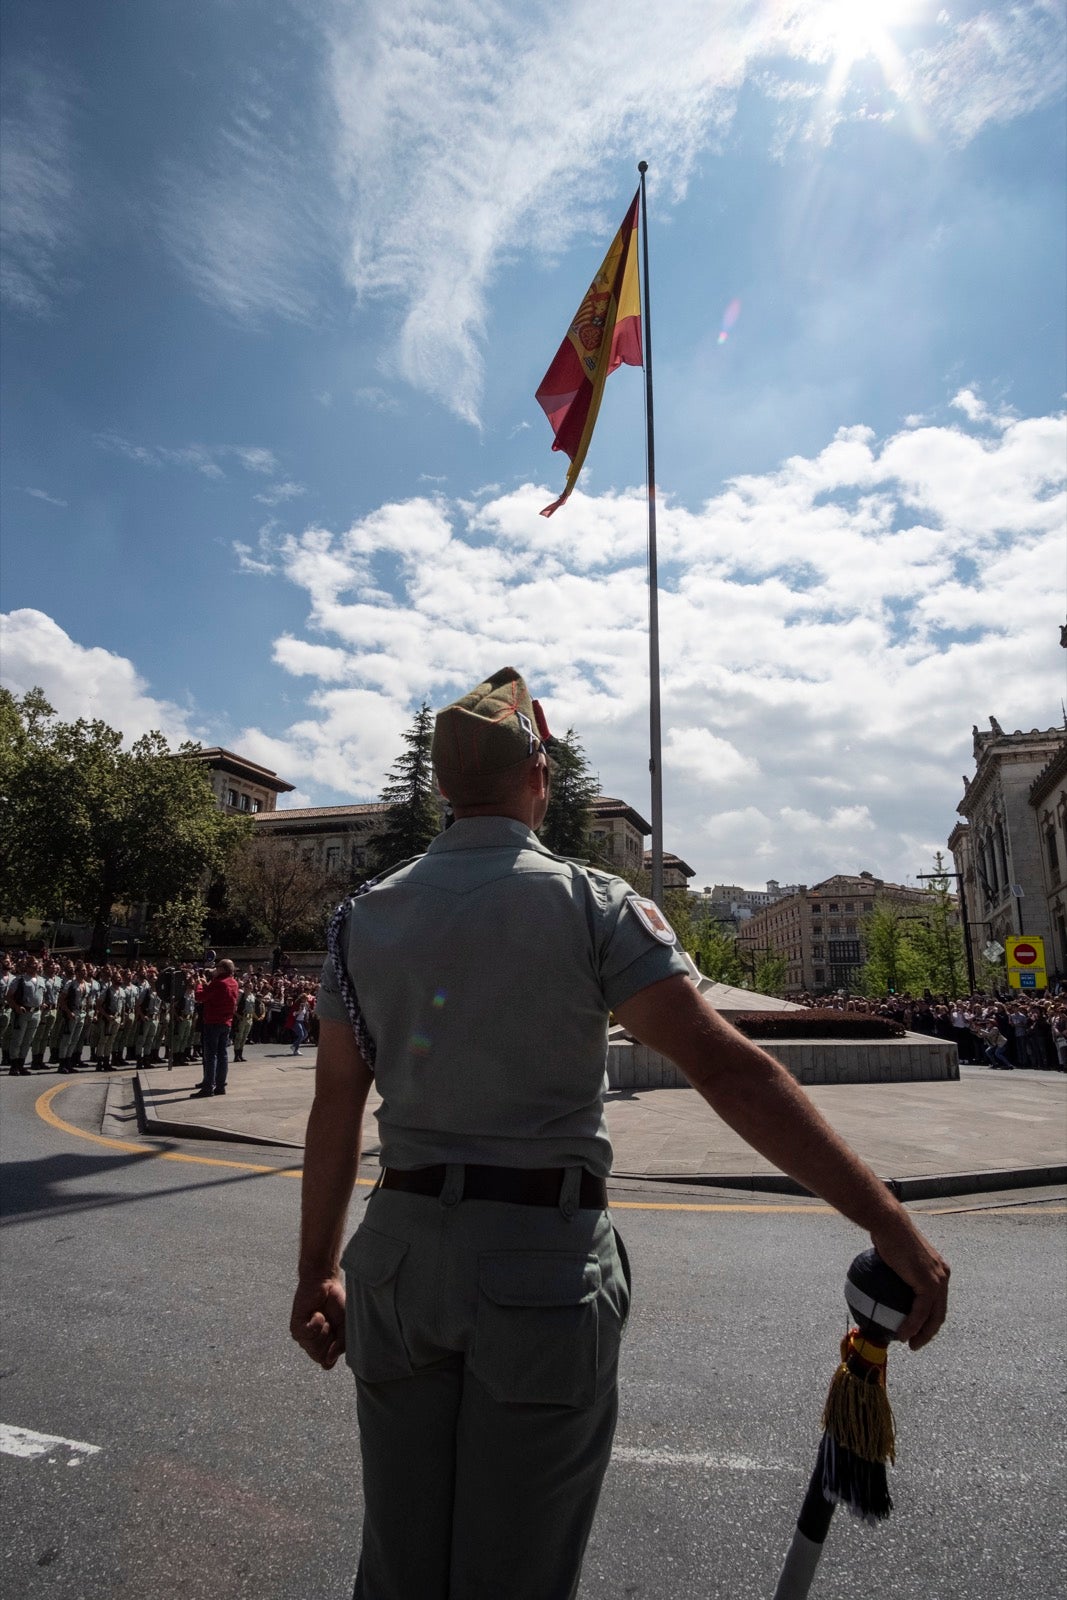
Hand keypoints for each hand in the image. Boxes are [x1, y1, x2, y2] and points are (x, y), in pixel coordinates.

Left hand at [290, 1274, 345, 1369]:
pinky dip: (316, 1323)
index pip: (327, 1363)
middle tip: (331, 1322)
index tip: (338, 1331)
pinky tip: (317, 1313)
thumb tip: (328, 1362)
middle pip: (320, 1357)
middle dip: (329, 1339)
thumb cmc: (336, 1304)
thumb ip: (341, 1345)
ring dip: (324, 1329)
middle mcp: (312, 1345)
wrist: (326, 1283)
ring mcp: (303, 1338)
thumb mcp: (346, 1326)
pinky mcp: (296, 1328)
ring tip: (324, 1316)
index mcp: (325, 1347)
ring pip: (313, 1348)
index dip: (334, 1350)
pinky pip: (307, 1334)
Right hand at [869, 1218, 949, 1351]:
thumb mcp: (897, 1256)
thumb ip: (898, 1271)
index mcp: (939, 1271)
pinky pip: (921, 1312)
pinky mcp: (929, 1284)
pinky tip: (902, 1334)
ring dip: (922, 1334)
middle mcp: (943, 1276)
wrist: (889, 1225)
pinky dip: (912, 1326)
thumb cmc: (887, 1235)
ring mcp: (938, 1280)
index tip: (915, 1330)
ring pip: (933, 1317)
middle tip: (914, 1343)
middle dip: (928, 1332)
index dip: (928, 1319)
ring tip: (909, 1344)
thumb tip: (883, 1282)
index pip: (937, 1301)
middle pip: (939, 1313)